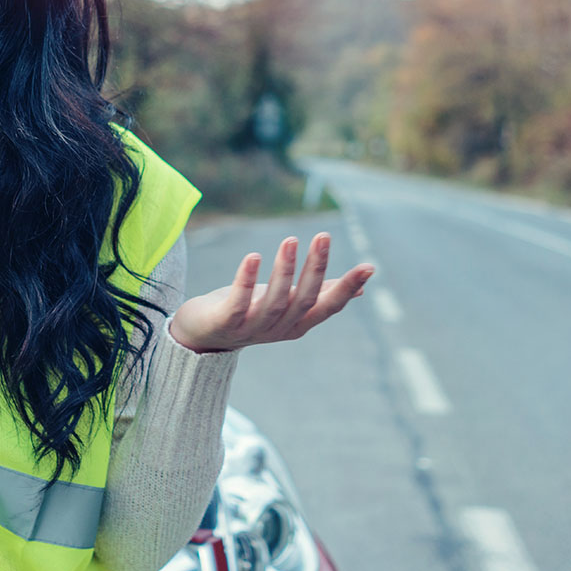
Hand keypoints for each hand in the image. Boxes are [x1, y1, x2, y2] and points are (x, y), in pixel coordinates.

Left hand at [168, 232, 373, 353]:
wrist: (202, 333)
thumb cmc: (250, 312)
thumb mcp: (288, 302)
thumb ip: (320, 295)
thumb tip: (360, 290)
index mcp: (298, 322)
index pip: (329, 306)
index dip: (347, 287)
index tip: (368, 267)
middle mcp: (279, 327)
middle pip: (304, 299)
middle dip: (315, 267)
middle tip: (323, 236)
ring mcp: (253, 327)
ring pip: (275, 300)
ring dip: (284, 269)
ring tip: (290, 241)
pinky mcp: (226, 322)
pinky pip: (239, 302)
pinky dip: (246, 279)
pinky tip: (253, 256)